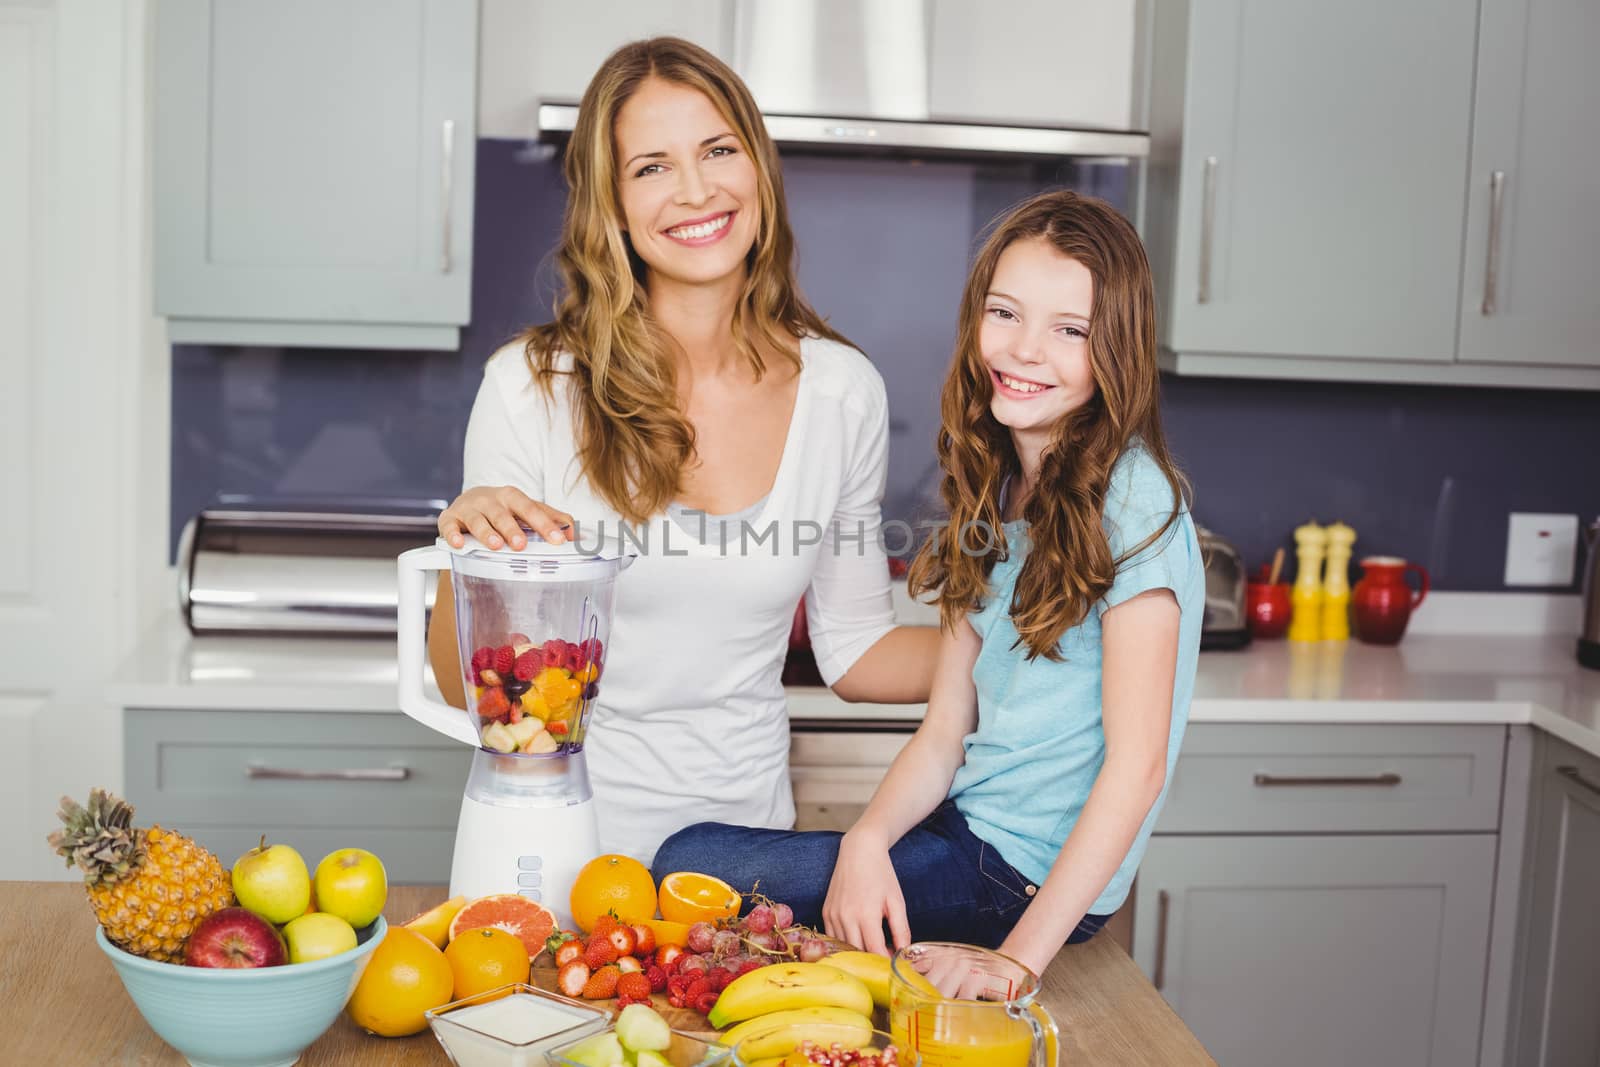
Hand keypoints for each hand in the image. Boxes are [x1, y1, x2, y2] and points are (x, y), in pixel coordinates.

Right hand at [438, 487, 573, 550]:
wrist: (469, 500)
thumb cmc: (503, 508)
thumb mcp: (527, 510)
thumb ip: (551, 519)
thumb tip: (575, 533)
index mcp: (513, 497)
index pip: (531, 509)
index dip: (545, 524)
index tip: (559, 539)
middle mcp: (491, 500)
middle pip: (503, 513)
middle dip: (512, 528)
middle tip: (522, 544)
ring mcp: (469, 508)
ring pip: (478, 520)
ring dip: (487, 532)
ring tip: (497, 545)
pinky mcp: (450, 518)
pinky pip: (450, 526)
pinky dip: (453, 534)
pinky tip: (459, 544)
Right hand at [822, 832, 909, 956]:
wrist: (859, 851)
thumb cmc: (881, 875)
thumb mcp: (896, 902)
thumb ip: (901, 930)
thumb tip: (904, 953)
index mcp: (866, 914)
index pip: (874, 951)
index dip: (885, 961)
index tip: (893, 962)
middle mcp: (846, 917)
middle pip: (858, 953)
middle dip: (872, 959)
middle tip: (885, 955)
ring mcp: (833, 915)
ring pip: (844, 947)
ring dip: (858, 953)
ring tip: (872, 946)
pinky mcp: (825, 912)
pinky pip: (833, 937)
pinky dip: (845, 943)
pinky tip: (857, 938)